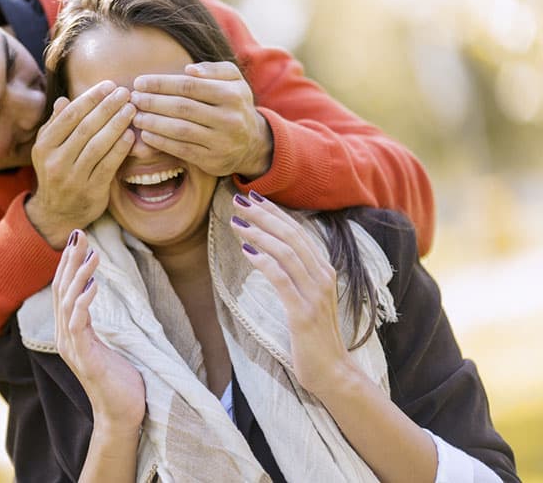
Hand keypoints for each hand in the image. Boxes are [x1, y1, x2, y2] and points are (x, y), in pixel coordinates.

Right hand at [27, 82, 135, 247]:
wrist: (57, 214)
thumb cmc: (57, 173)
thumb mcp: (48, 150)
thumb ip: (56, 125)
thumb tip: (63, 100)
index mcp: (44, 146)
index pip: (70, 116)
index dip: (90, 98)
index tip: (109, 85)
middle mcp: (55, 162)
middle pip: (85, 128)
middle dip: (107, 107)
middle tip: (125, 92)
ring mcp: (73, 178)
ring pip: (97, 146)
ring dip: (116, 125)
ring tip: (131, 109)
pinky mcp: (91, 192)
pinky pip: (108, 166)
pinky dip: (120, 149)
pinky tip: (131, 136)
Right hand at [53, 230, 145, 431]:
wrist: (122, 415)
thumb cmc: (118, 380)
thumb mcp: (106, 344)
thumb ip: (95, 324)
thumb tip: (95, 299)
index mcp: (71, 331)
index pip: (63, 289)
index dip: (68, 263)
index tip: (76, 238)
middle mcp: (66, 337)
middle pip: (61, 290)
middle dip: (69, 260)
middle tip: (79, 233)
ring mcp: (73, 347)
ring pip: (67, 302)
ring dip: (79, 275)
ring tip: (92, 254)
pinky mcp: (84, 357)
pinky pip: (79, 324)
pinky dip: (84, 301)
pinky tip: (95, 284)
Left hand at [131, 61, 271, 178]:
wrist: (252, 142)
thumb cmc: (234, 105)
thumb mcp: (233, 80)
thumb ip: (213, 70)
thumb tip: (188, 70)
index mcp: (232, 94)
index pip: (189, 86)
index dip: (161, 84)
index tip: (140, 82)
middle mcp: (229, 118)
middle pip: (183, 107)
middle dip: (153, 102)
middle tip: (133, 98)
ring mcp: (221, 141)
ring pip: (181, 130)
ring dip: (154, 122)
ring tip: (136, 116)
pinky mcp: (213, 160)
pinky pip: (182, 150)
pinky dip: (161, 142)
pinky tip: (146, 134)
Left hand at [229, 192, 357, 399]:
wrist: (333, 372)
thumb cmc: (314, 337)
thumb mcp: (307, 299)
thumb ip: (295, 276)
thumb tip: (269, 253)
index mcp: (324, 271)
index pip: (298, 232)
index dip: (275, 212)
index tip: (254, 197)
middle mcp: (323, 277)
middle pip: (291, 236)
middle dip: (264, 216)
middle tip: (239, 201)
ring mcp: (315, 295)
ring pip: (286, 253)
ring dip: (260, 234)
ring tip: (237, 222)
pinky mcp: (303, 313)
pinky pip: (283, 280)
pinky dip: (265, 263)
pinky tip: (247, 252)